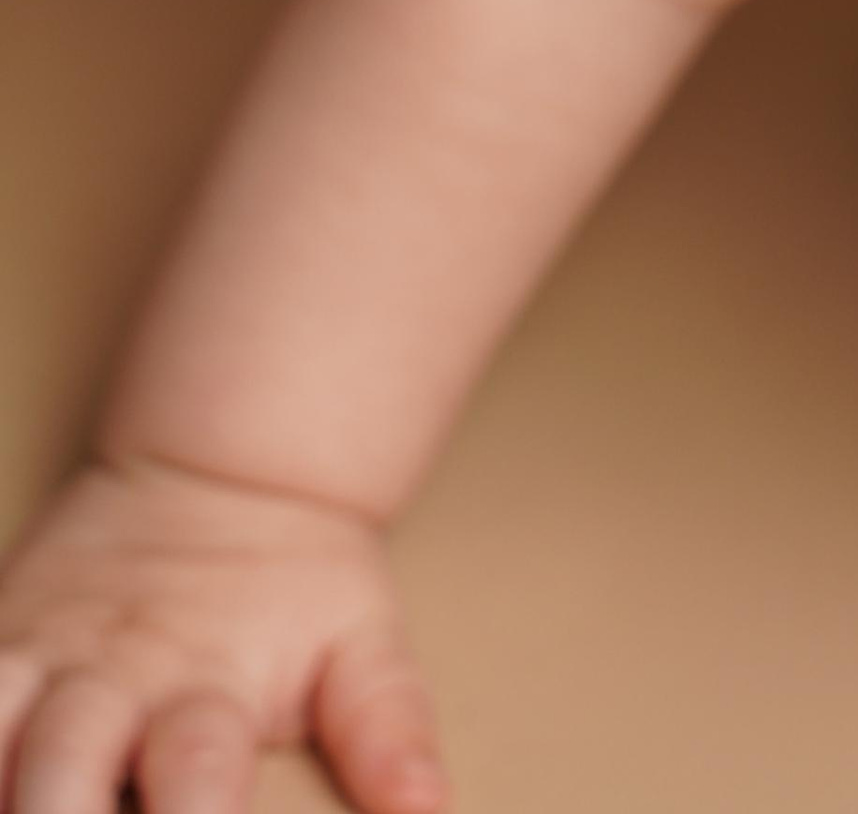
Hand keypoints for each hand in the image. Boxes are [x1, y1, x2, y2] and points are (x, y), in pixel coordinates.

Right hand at [0, 456, 442, 813]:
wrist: (226, 463)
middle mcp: (118, 676)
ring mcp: (46, 656)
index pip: (195, 777)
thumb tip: (430, 807)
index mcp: (208, 688)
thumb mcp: (361, 645)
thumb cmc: (294, 582)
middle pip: (63, 762)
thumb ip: (387, 729)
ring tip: (10, 806)